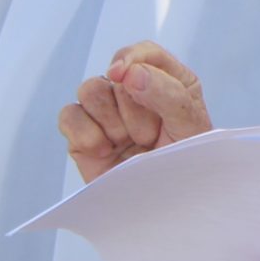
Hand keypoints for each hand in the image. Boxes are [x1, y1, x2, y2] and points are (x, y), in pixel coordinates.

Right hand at [58, 41, 212, 180]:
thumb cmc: (185, 165)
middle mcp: (134, 92)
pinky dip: (86, 133)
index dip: (133, 59)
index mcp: (167, 81)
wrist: (168, 208)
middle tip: (151, 137)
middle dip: (134, 109)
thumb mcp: (190, 126)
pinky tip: (105, 151)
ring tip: (130, 144)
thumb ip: (167, 93)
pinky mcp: (83, 134)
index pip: (145, 52)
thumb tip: (129, 73)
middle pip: (116, 75)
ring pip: (90, 89)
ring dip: (112, 121)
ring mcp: (106, 113)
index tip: (127, 76)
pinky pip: (69, 115)